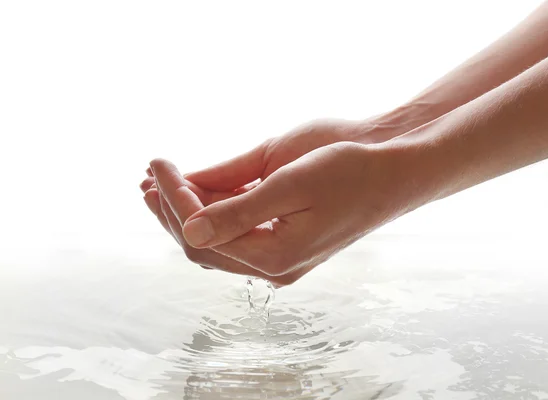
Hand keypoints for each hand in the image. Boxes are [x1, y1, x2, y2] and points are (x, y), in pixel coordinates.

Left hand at [151, 141, 425, 285]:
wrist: (396, 175)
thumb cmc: (352, 172)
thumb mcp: (292, 184)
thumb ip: (238, 210)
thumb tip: (186, 230)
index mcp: (276, 256)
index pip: (203, 234)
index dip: (175, 199)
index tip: (158, 164)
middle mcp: (275, 266)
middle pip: (204, 245)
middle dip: (172, 210)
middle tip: (148, 177)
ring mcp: (282, 258)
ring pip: (218, 241)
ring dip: (189, 212)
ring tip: (161, 185)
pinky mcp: (287, 244)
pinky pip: (238, 234)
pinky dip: (214, 213)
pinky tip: (201, 193)